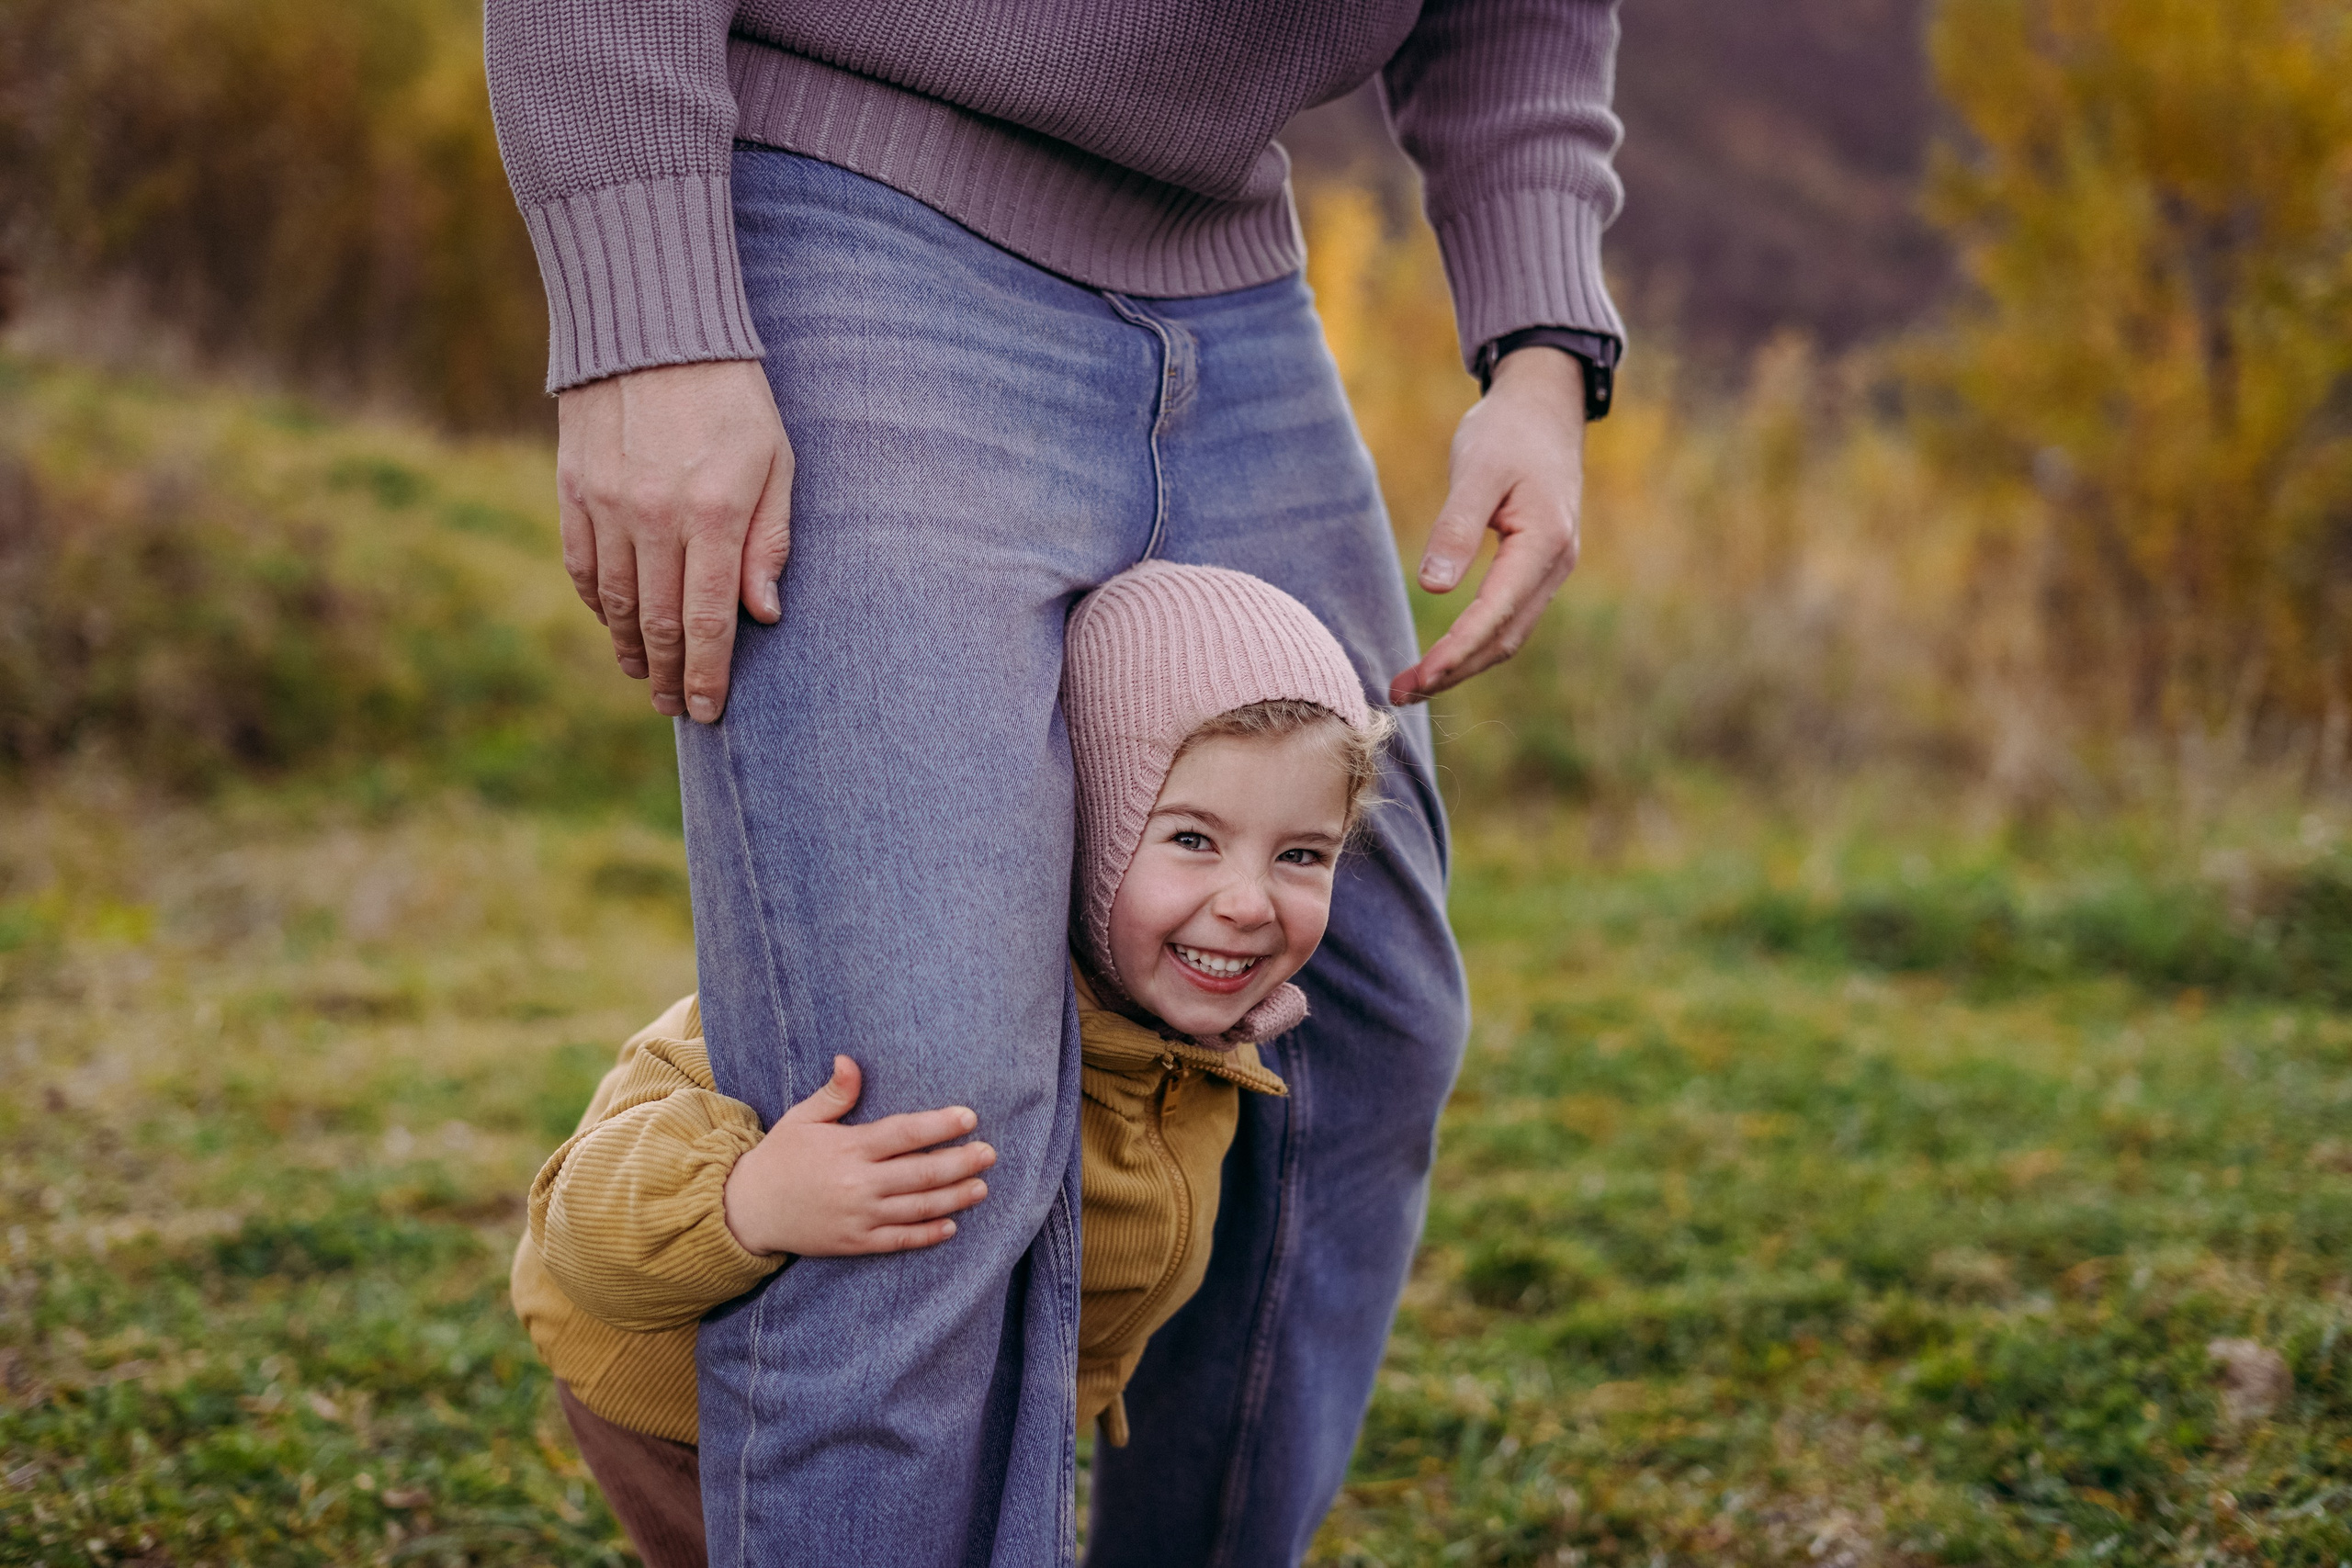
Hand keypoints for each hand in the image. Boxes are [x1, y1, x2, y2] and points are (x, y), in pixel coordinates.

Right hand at [556, 359, 793, 722]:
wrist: (654, 331)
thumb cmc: (733, 398)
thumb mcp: (776, 462)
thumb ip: (771, 541)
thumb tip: (763, 614)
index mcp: (715, 514)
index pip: (707, 620)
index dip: (707, 674)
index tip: (708, 710)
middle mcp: (656, 517)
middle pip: (659, 623)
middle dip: (669, 675)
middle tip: (676, 708)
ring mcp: (608, 505)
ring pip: (617, 602)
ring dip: (631, 648)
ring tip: (645, 676)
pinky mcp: (574, 489)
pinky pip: (583, 566)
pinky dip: (599, 604)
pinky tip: (615, 623)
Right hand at [721, 1056, 996, 1256]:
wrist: (749, 1209)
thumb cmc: (780, 1157)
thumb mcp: (803, 1118)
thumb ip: (835, 1093)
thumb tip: (850, 1059)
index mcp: (849, 1148)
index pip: (905, 1134)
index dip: (940, 1125)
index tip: (969, 1117)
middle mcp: (858, 1183)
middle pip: (921, 1173)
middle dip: (960, 1162)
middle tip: (989, 1154)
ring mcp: (859, 1216)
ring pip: (918, 1208)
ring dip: (954, 1198)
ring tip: (981, 1187)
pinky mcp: (855, 1243)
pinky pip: (899, 1240)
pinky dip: (927, 1235)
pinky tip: (951, 1226)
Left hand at [1388, 346, 1586, 704]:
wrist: (1545, 407)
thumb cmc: (1507, 432)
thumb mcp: (1476, 470)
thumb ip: (1456, 527)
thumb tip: (1433, 587)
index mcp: (1544, 542)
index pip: (1496, 613)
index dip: (1455, 651)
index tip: (1417, 677)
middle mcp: (1556, 563)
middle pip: (1504, 638)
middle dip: (1453, 671)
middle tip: (1399, 693)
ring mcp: (1552, 568)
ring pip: (1509, 634)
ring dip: (1462, 664)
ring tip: (1411, 683)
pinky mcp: (1539, 567)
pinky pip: (1509, 618)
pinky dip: (1475, 642)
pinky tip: (1442, 655)